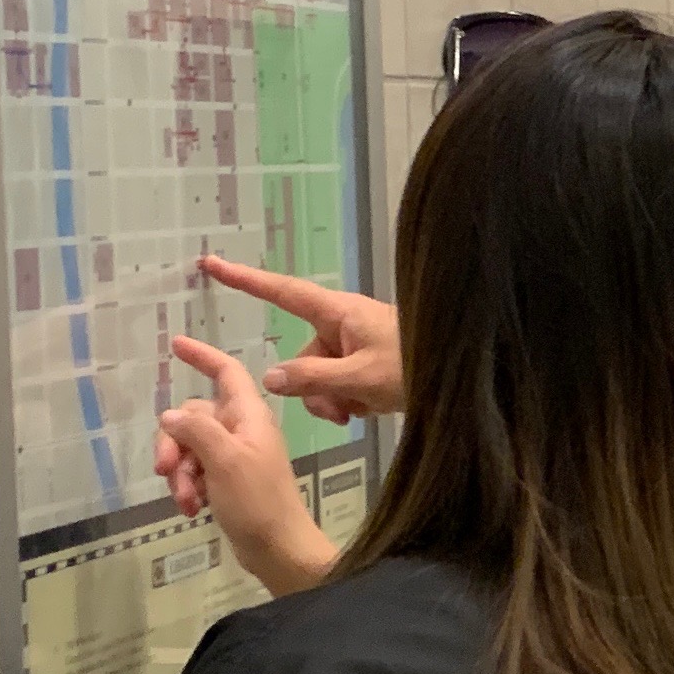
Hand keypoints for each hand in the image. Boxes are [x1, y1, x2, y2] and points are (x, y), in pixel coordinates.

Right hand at [159, 336, 340, 596]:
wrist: (278, 549)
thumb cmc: (258, 501)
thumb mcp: (224, 460)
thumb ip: (196, 430)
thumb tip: (170, 414)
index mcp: (249, 415)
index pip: (225, 372)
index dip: (202, 356)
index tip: (175, 344)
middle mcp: (242, 429)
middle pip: (194, 416)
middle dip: (174, 443)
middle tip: (165, 471)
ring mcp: (235, 456)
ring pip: (190, 447)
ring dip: (180, 472)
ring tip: (185, 500)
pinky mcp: (228, 481)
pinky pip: (197, 472)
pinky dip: (189, 487)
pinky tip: (191, 508)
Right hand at [198, 254, 405, 419]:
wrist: (462, 379)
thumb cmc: (416, 366)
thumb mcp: (361, 378)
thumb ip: (313, 379)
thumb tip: (270, 377)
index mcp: (337, 312)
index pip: (281, 291)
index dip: (245, 279)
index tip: (211, 263)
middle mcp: (342, 324)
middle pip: (303, 358)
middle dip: (316, 390)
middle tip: (345, 411)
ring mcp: (355, 343)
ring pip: (321, 378)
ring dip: (336, 400)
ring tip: (365, 409)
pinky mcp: (367, 361)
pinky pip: (341, 385)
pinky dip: (351, 401)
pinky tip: (373, 408)